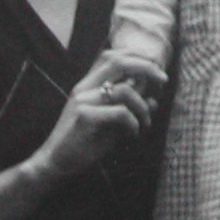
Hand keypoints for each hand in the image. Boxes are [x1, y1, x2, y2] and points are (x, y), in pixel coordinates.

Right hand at [31, 53, 165, 180]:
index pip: (112, 56)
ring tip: (145, 124)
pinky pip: (121, 112)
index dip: (137, 57)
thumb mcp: (110, 124)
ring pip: (125, 90)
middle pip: (118, 62)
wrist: (56, 163)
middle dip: (146, 67)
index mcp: (87, 85)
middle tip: (163, 80)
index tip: (156, 69)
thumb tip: (154, 100)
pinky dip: (134, 123)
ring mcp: (83, 100)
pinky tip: (133, 135)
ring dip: (143, 106)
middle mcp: (84, 88)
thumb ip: (128, 109)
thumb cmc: (84, 144)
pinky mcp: (85, 117)